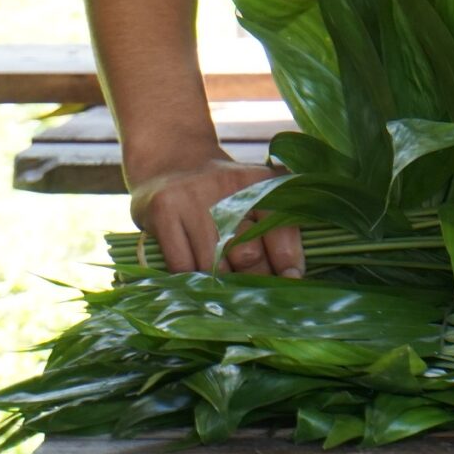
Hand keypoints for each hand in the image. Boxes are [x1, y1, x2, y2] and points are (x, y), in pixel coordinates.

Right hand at [128, 149, 305, 276]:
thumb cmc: (220, 192)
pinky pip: (181, 265)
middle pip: (247, 253)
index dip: (288, 260)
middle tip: (250, 291)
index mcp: (261, 182)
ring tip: (221, 287)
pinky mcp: (163, 211)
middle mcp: (229, 185)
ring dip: (218, 284)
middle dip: (252, 279)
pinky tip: (192, 276)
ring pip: (212, 265)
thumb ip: (275, 228)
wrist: (169, 161)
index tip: (290, 281)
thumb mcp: (252, 196)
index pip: (281, 227)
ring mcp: (193, 198)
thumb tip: (291, 276)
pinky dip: (189, 278)